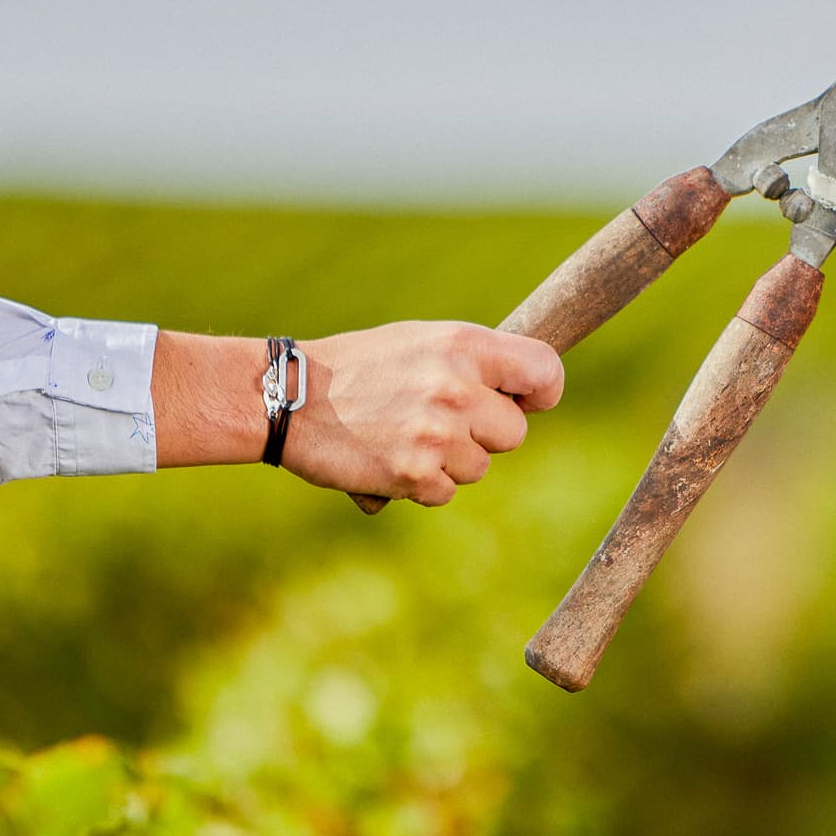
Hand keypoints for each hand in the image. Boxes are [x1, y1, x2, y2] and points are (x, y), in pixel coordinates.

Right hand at [288, 322, 563, 506]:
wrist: (291, 398)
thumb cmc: (362, 367)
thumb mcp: (422, 342)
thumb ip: (476, 362)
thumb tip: (529, 392)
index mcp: (464, 345)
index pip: (545, 371)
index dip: (542, 392)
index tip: (526, 400)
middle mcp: (456, 388)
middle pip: (515, 432)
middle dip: (485, 433)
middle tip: (439, 420)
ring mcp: (437, 434)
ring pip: (480, 467)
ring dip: (450, 462)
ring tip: (404, 435)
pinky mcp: (415, 474)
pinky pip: (445, 493)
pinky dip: (422, 485)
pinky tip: (390, 458)